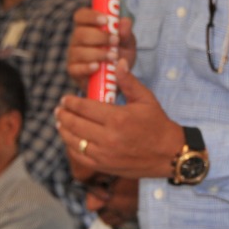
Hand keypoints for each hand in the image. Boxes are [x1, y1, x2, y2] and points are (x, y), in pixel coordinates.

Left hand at [56, 59, 184, 178]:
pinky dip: (72, 147)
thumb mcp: (146, 99)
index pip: (84, 108)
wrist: (169, 154)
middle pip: (75, 124)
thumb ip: (128, 81)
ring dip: (64, 130)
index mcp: (117, 118)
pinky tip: (70, 140)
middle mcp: (108, 137)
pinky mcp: (105, 166)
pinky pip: (80, 157)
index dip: (71, 102)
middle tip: (59, 109)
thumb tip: (118, 62)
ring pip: (74, 141)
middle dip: (63, 115)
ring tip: (60, 123)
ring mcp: (105, 154)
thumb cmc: (158, 124)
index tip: (65, 98)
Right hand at [67, 7, 135, 90]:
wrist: (118, 79)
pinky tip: (98, 67)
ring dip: (98, 53)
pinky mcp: (74, 71)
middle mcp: (77, 39)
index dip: (91, 16)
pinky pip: (76, 68)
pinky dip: (87, 67)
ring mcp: (74, 55)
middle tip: (115, 41)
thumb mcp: (127, 43)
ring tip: (114, 57)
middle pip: (80, 33)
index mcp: (87, 27)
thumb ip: (126, 33)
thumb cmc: (119, 55)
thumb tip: (125, 22)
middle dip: (99, 37)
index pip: (81, 15)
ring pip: (79, 51)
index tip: (106, 20)